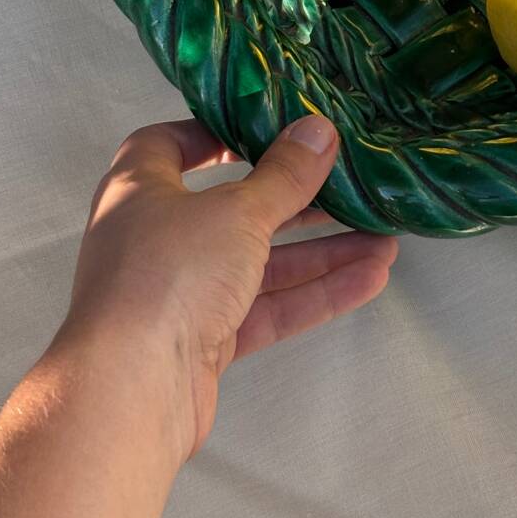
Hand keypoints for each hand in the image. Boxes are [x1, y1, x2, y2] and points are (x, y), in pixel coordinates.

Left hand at [60, 115, 396, 462]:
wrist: (131, 391)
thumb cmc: (170, 274)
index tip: (265, 126)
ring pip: (260, 263)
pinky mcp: (206, 341)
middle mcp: (157, 238)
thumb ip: (285, 175)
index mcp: (141, 190)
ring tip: (385, 241)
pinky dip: (315, 293)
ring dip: (321, 252)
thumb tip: (319, 129)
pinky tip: (369, 279)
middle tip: (352, 187)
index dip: (213, 132)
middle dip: (298, 200)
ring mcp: (182, 293)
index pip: (166, 145)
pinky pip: (268, 308)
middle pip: (234, 208)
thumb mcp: (237, 211)